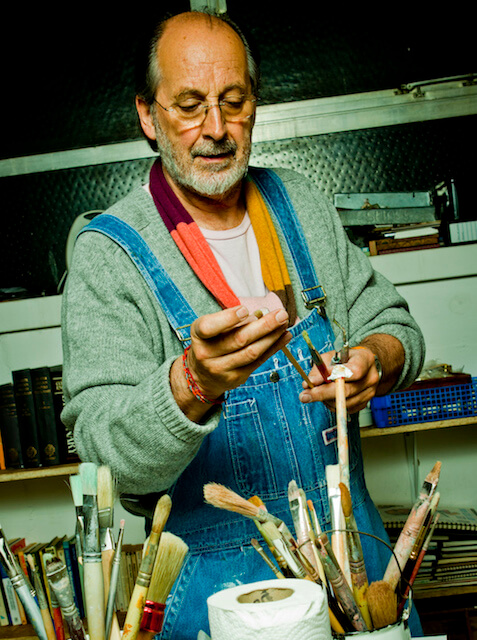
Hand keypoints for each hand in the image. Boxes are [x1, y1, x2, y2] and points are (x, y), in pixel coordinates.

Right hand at [171, 305, 290, 416]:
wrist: (201, 376)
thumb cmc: (210, 343)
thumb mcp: (213, 328)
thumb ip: (235, 320)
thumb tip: (263, 314)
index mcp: (199, 335)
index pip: (209, 327)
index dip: (227, 319)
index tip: (245, 310)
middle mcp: (206, 354)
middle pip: (239, 339)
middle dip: (264, 325)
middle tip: (281, 314)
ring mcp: (221, 369)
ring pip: (252, 352)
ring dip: (272, 337)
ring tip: (284, 324)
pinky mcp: (236, 378)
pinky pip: (258, 362)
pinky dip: (273, 348)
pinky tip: (284, 336)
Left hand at [299, 346, 380, 413]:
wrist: (363, 365)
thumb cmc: (345, 359)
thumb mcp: (331, 356)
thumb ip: (320, 368)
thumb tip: (310, 383)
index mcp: (365, 360)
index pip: (353, 371)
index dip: (333, 376)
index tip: (314, 381)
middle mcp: (371, 377)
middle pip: (347, 390)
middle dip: (322, 393)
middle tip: (304, 396)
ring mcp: (370, 392)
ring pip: (344, 402)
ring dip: (326, 400)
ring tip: (316, 393)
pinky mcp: (364, 403)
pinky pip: (345, 409)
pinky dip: (332, 404)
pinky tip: (327, 396)